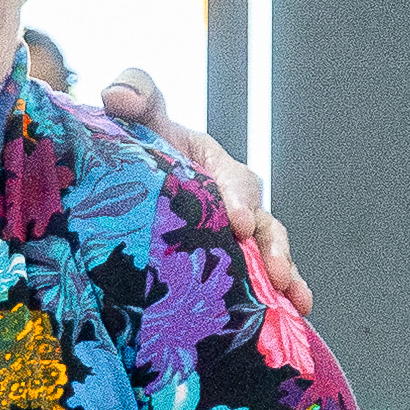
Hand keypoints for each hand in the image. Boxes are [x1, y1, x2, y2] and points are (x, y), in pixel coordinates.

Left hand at [99, 70, 310, 315]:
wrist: (117, 183)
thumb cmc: (134, 144)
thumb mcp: (136, 115)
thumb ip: (133, 92)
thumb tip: (120, 96)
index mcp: (214, 165)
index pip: (235, 181)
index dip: (238, 200)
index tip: (235, 223)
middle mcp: (230, 202)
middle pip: (262, 224)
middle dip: (272, 249)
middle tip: (276, 273)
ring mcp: (228, 237)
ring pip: (266, 255)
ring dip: (283, 276)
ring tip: (292, 300)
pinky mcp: (223, 266)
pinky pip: (253, 282)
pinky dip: (274, 299)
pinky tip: (292, 317)